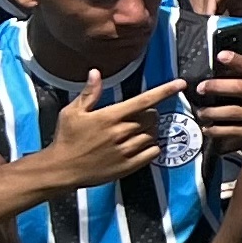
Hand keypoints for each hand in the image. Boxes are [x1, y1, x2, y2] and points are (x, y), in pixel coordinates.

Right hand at [50, 72, 178, 184]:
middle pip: (151, 118)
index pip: (143, 100)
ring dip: (151, 131)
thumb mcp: (72, 112)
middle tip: (138, 117)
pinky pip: (153, 152)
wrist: (61, 169)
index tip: (180, 84)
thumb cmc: (66, 138)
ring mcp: (126, 150)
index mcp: (109, 117)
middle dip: (150, 114)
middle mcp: (121, 133)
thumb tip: (96, 72)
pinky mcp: (128, 166)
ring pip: (153, 135)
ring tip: (136, 132)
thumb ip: (89, 93)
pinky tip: (140, 145)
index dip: (164, 91)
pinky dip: (152, 147)